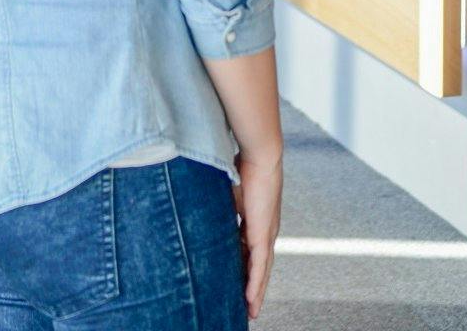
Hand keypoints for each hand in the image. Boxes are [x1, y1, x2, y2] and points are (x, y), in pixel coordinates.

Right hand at [233, 143, 282, 318]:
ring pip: (261, 271)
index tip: (236, 284)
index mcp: (257, 221)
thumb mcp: (227, 194)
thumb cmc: (244, 167)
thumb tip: (200, 214)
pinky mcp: (263, 234)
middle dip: (252, 288)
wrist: (260, 155)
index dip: (244, 270)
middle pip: (258, 267)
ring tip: (249, 311)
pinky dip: (255, 284)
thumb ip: (219, 209)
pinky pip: (259, 266)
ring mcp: (266, 233)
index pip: (249, 252)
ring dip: (255, 293)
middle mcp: (265, 231)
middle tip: (246, 308)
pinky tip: (250, 300)